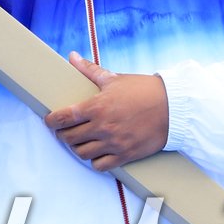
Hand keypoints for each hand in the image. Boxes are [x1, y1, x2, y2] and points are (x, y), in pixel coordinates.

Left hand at [44, 52, 169, 170]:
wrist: (174, 108)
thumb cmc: (144, 90)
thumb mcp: (114, 78)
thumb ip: (90, 70)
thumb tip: (72, 57)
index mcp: (97, 107)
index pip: (64, 117)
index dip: (51, 121)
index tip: (49, 121)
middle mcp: (103, 127)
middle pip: (69, 138)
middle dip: (62, 134)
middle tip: (64, 130)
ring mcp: (114, 143)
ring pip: (82, 153)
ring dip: (77, 148)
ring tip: (80, 141)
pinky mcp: (126, 155)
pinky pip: (101, 166)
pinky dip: (95, 161)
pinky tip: (97, 152)